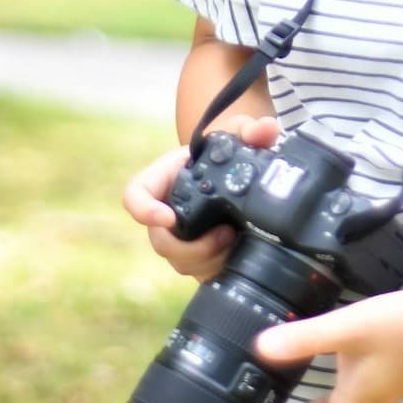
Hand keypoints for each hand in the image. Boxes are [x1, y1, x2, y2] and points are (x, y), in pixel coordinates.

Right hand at [121, 115, 280, 279]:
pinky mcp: (199, 258)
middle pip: (160, 241)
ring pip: (182, 262)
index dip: (144, 210)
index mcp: (163, 180)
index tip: (167, 218)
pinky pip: (200, 273)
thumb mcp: (236, 134)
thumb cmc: (223, 152)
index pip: (135, 196)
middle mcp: (165, 213)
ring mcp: (180, 239)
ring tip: (237, 241)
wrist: (233, 175)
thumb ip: (250, 129)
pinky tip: (240, 253)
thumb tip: (267, 128)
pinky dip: (220, 267)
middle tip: (226, 235)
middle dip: (191, 247)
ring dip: (209, 258)